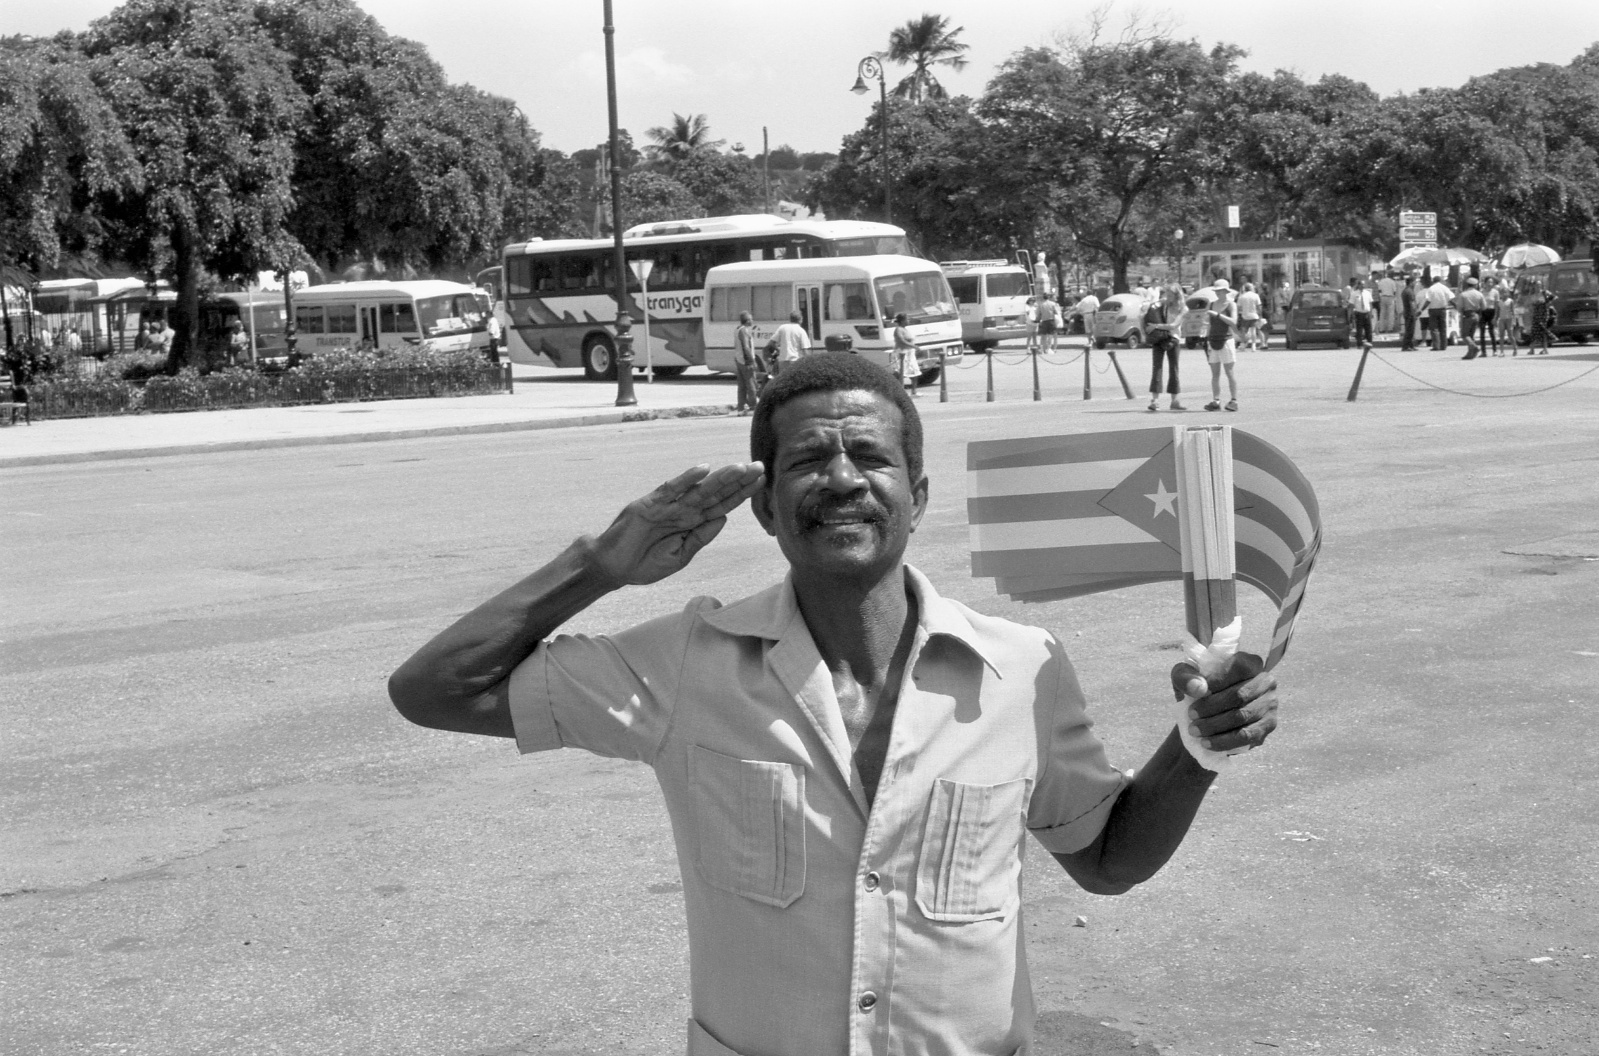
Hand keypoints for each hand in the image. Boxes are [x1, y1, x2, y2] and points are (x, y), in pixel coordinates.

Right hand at [590, 462, 764, 586]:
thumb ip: (701, 537)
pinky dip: (685, 479)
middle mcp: (682, 510)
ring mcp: (667, 505)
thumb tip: (724, 518)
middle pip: (715, 493)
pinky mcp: (649, 504)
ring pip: (698, 489)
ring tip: (739, 468)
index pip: (721, 505)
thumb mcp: (681, 556)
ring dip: (719, 478)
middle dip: (737, 481)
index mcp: (691, 523)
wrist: (613, 568)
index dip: (740, 493)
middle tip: (759, 467)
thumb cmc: (645, 563)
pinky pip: (670, 489)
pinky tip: (703, 470)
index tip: (760, 481)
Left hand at [1170, 653, 1278, 753]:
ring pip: (1243, 717)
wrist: (1206, 711)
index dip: (1215, 681)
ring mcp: (1270, 704)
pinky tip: (1207, 743)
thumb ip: (1186, 676)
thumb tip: (1199, 688)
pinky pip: (1248, 736)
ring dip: (1215, 726)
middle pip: (1239, 695)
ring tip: (1195, 730)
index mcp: (1249, 662)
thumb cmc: (1198, 687)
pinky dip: (1225, 741)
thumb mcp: (1185, 676)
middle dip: (1211, 707)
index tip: (1195, 693)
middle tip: (1191, 716)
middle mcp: (1265, 680)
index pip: (1237, 668)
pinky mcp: (1268, 725)